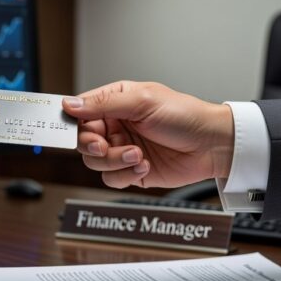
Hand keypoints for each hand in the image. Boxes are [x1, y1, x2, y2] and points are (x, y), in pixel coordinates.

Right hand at [62, 81, 233, 189]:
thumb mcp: (142, 102)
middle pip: (82, 140)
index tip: (67, 131)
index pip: (80, 112)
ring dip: (115, 161)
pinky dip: (125, 174)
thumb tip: (70, 104)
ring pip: (94, 162)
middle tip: (105, 145)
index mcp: (114, 102)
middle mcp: (115, 125)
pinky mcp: (131, 171)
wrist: (212, 146)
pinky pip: (111, 178)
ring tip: (138, 154)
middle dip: (93, 146)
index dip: (72, 123)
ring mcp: (122, 149)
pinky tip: (144, 165)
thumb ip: (103, 104)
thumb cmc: (185, 116)